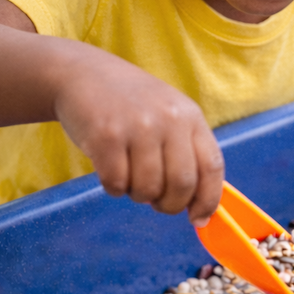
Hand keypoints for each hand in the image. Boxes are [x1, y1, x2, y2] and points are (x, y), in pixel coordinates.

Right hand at [53, 51, 223, 221]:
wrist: (82, 74)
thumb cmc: (130, 104)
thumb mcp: (168, 114)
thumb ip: (186, 151)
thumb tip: (198, 207)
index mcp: (190, 116)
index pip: (211, 167)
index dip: (208, 200)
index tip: (198, 219)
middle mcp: (168, 119)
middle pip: (181, 185)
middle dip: (169, 205)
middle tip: (156, 201)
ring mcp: (137, 126)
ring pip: (147, 189)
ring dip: (137, 194)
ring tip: (129, 175)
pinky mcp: (105, 136)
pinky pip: (116, 183)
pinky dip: (113, 187)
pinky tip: (108, 169)